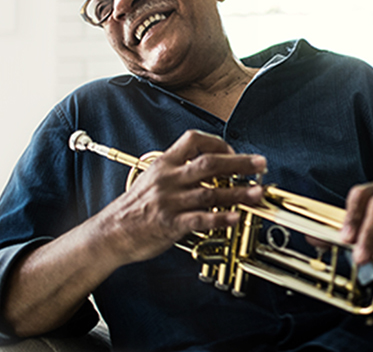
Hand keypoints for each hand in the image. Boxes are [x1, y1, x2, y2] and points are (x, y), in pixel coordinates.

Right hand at [96, 130, 265, 264]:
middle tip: (261, 165)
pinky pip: (200, 219)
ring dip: (238, 192)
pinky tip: (236, 218)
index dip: (218, 143)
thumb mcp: (152, 179)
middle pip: (210, 163)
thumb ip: (178, 170)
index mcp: (164, 164)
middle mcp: (168, 179)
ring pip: (210, 192)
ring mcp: (169, 201)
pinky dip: (220, 218)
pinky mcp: (169, 224)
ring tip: (258, 192)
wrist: (111, 233)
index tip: (234, 152)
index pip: (194, 140)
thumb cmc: (134, 207)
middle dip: (240, 163)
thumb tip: (209, 166)